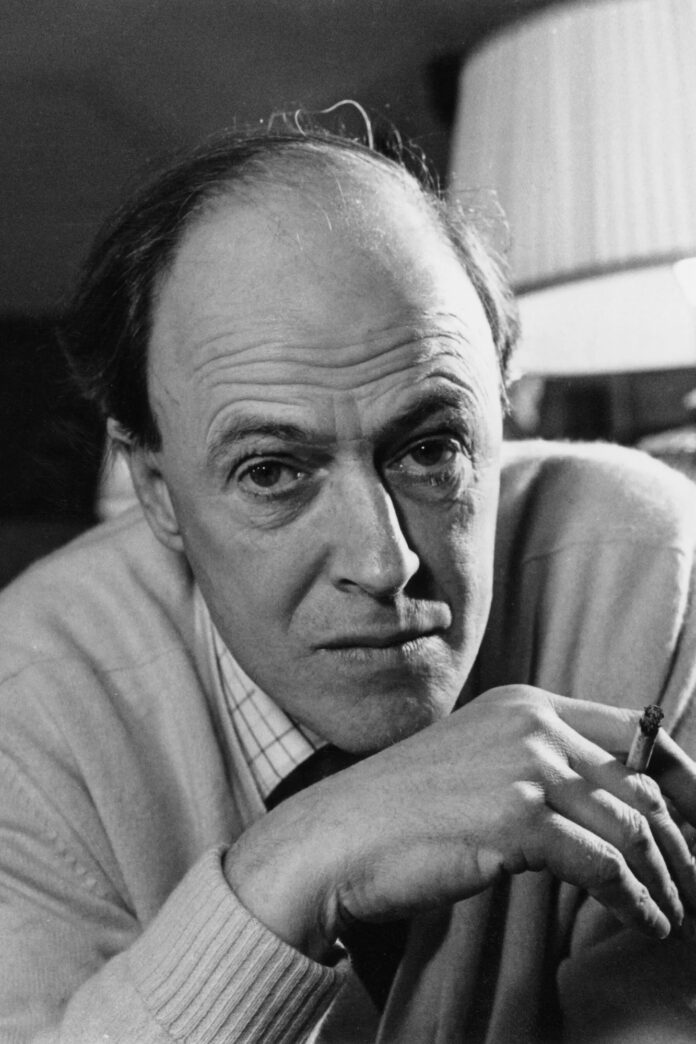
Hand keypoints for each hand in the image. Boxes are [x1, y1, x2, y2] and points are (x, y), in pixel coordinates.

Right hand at [224, 686, 695, 960]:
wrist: (339, 837)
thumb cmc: (406, 810)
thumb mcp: (480, 763)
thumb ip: (540, 766)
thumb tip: (612, 803)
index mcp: (524, 702)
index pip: (634, 729)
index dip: (680, 776)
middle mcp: (531, 722)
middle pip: (641, 781)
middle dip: (681, 840)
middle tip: (695, 881)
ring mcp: (524, 765)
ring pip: (632, 826)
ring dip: (665, 880)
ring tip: (673, 915)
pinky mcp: (518, 817)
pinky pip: (606, 866)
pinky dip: (636, 902)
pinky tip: (645, 925)